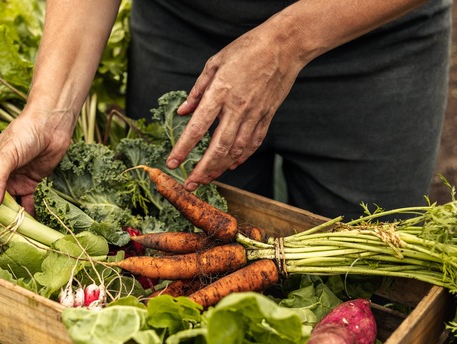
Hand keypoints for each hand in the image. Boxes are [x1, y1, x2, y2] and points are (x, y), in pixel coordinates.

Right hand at [0, 106, 76, 255]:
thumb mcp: (7, 153)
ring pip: (6, 213)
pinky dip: (27, 220)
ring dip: (5, 230)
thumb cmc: (25, 132)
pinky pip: (26, 208)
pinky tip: (28, 234)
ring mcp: (12, 184)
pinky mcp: (30, 186)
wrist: (52, 124)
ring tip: (4, 248)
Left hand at [166, 22, 305, 190]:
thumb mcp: (215, 63)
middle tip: (190, 185)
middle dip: (202, 170)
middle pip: (217, 147)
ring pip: (236, 150)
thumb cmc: (247, 49)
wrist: (284, 46)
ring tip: (207, 179)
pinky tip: (231, 165)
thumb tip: (183, 111)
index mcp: (220, 92)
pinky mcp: (267, 116)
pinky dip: (241, 157)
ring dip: (220, 168)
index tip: (172, 163)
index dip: (183, 148)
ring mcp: (254, 114)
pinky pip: (253, 143)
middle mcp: (237, 108)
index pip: (197, 127)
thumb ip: (197, 90)